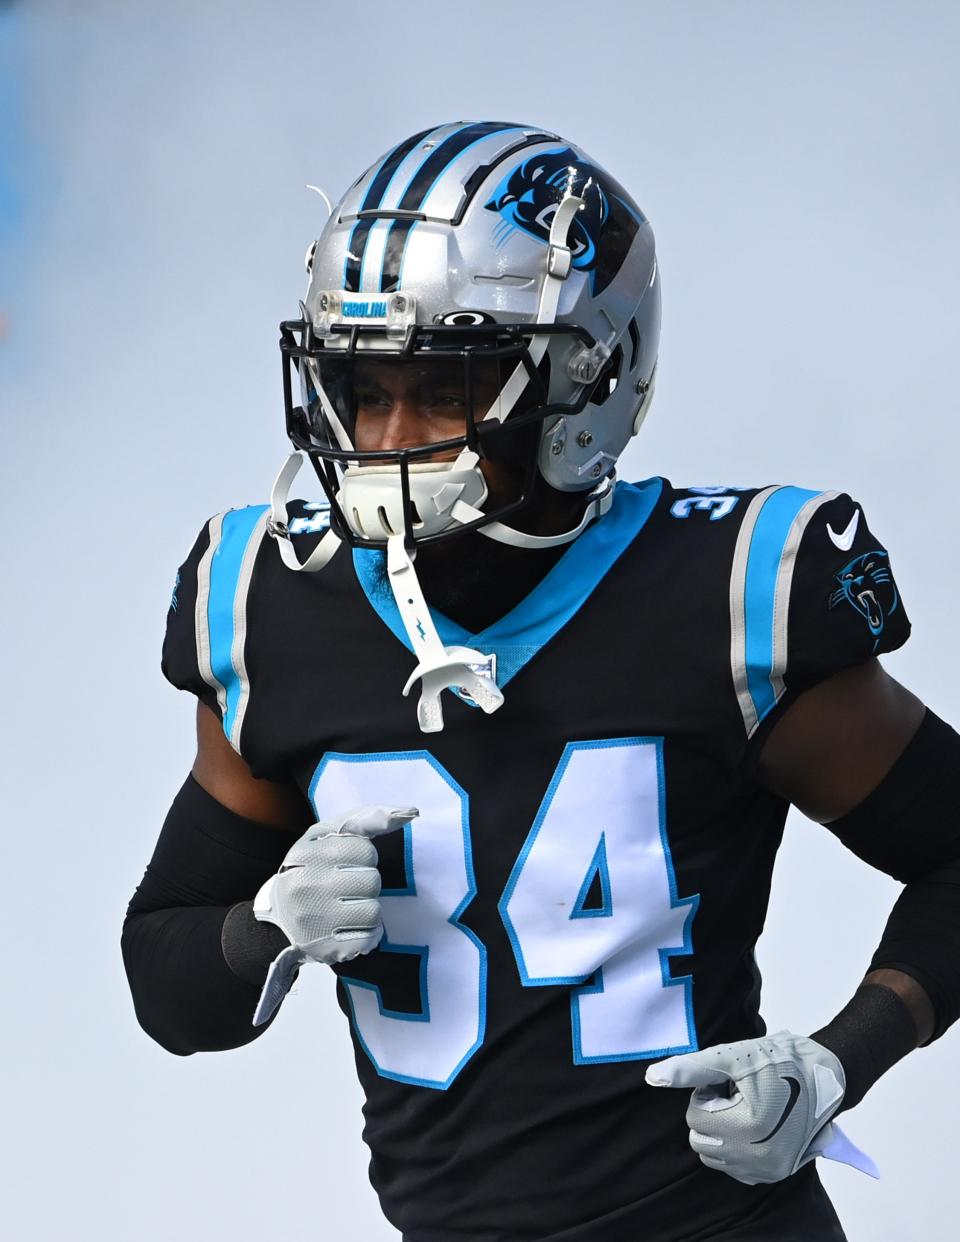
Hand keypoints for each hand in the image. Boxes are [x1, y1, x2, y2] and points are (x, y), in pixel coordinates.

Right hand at [251, 804, 417, 1024]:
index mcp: (307, 854)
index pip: (364, 851)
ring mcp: (315, 921)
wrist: (278, 919)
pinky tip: (350, 926)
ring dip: (368, 908)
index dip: (363, 857)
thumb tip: (411, 812)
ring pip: (374, 911)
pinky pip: (370, 937)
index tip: (346, 863)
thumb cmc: (310, 869)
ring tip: (348, 907)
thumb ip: (367, 819)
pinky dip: (368, 932)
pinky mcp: (327, 948)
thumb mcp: (327, 835)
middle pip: (371, 881)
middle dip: (366, 882)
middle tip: (346, 887)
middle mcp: (307, 887)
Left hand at [645, 1031, 845, 1184]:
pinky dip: (734, 1145)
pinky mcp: (774, 1175)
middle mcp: (761, 1158)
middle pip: (700, 1140)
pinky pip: (732, 1166)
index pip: (694, 1118)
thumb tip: (652, 1077)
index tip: (730, 1082)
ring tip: (747, 1106)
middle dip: (711, 1113)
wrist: (827, 1075)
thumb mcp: (733, 1056)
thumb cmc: (780, 1059)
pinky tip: (756, 1122)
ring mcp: (769, 1171)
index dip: (707, 1093)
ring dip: (722, 1130)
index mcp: (750, 1128)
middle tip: (737, 1093)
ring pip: (713, 1155)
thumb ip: (690, 1069)